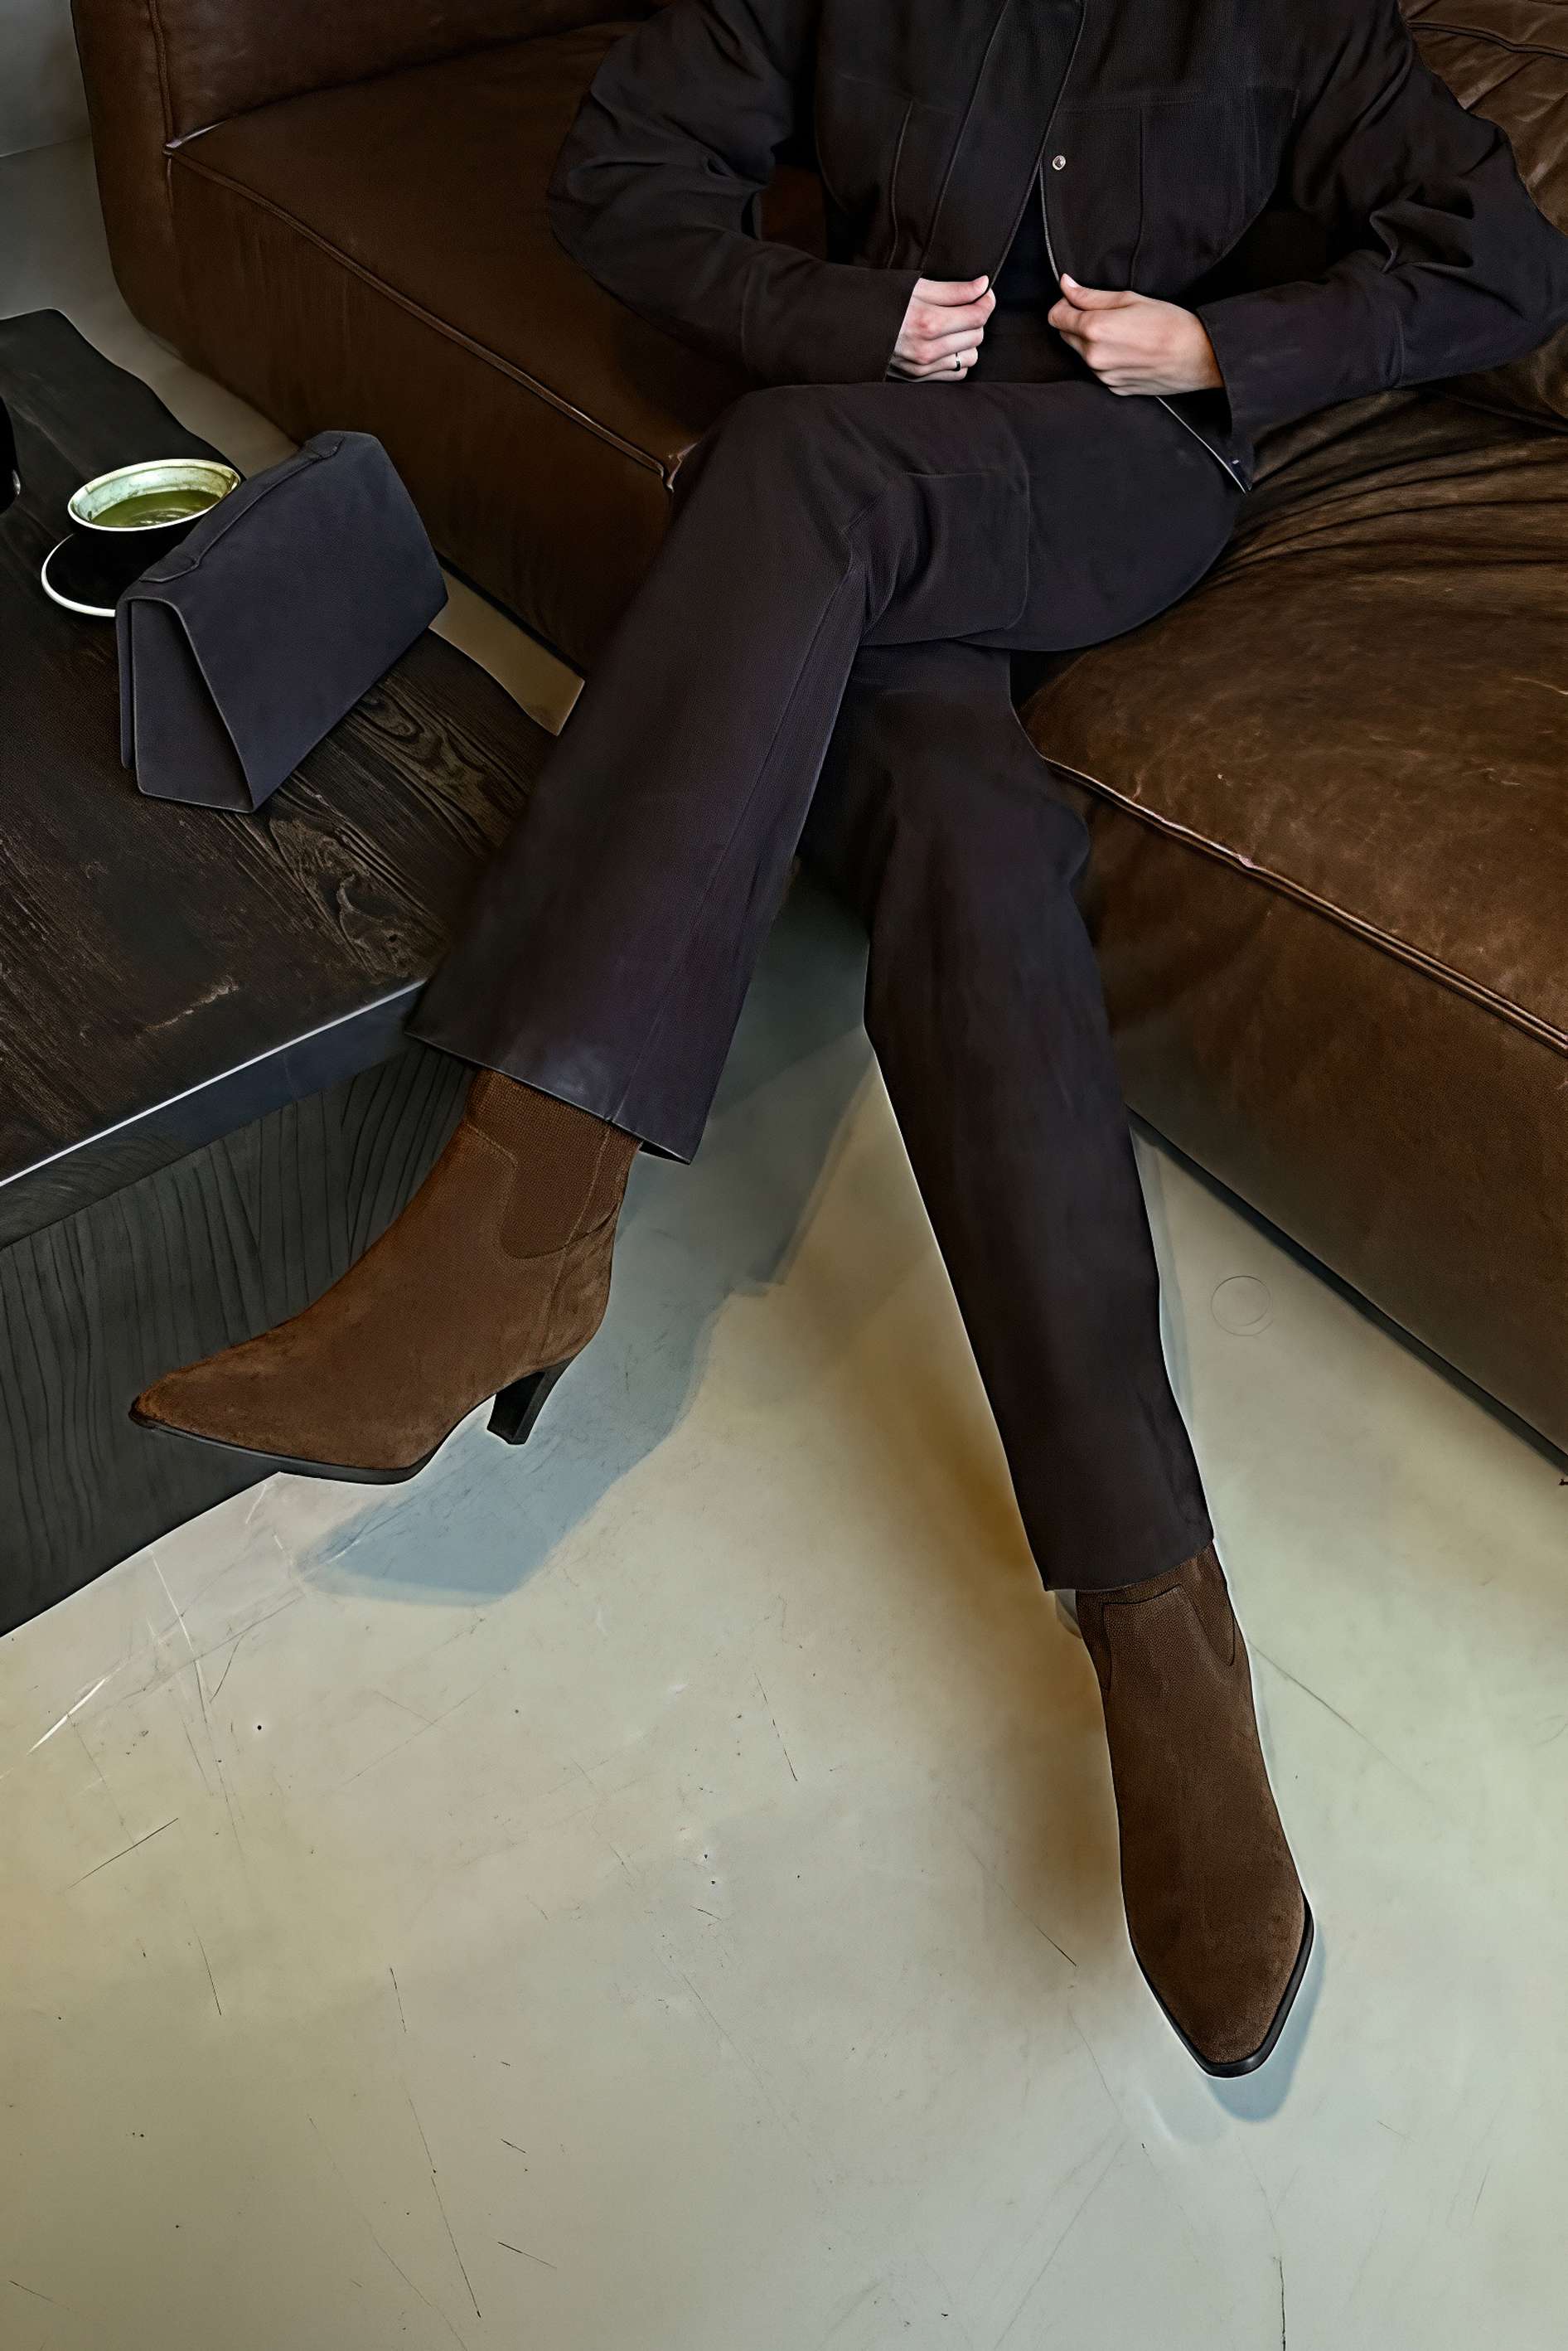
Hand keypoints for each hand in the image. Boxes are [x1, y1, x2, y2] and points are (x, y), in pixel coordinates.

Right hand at [890, 276, 995, 379]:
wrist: (850, 327)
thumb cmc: (881, 301)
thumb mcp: (915, 287)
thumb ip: (953, 290)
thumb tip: (983, 286)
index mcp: (928, 322)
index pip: (977, 315)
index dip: (986, 301)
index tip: (983, 291)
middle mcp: (928, 350)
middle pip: (976, 336)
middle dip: (975, 318)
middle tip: (965, 305)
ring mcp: (923, 368)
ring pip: (970, 357)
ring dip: (968, 341)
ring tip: (955, 326)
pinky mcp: (919, 378)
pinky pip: (956, 373)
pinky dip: (957, 358)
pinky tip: (947, 344)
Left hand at [1047, 277, 1222, 395]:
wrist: (1197, 356)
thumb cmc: (1168, 323)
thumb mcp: (1129, 299)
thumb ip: (1091, 295)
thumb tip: (1065, 285)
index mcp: (1094, 330)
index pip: (1055, 317)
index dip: (1065, 305)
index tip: (1079, 300)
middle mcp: (1093, 357)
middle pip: (1065, 336)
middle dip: (1077, 323)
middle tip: (1107, 315)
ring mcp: (1103, 377)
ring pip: (1082, 355)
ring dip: (1092, 343)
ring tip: (1124, 334)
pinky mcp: (1114, 389)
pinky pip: (1099, 371)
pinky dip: (1106, 360)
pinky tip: (1130, 351)